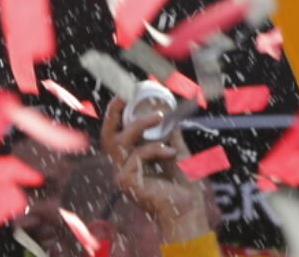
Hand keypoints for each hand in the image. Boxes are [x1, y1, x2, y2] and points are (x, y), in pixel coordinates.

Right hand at [100, 96, 209, 243]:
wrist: (189, 205)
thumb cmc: (183, 180)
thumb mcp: (176, 147)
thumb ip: (169, 131)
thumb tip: (168, 108)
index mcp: (132, 157)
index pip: (116, 133)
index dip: (116, 113)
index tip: (125, 93)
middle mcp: (123, 166)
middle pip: (108, 136)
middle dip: (114, 113)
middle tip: (126, 96)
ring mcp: (124, 175)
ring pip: (121, 141)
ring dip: (141, 125)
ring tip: (160, 117)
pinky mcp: (129, 183)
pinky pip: (137, 155)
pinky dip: (155, 148)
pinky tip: (170, 153)